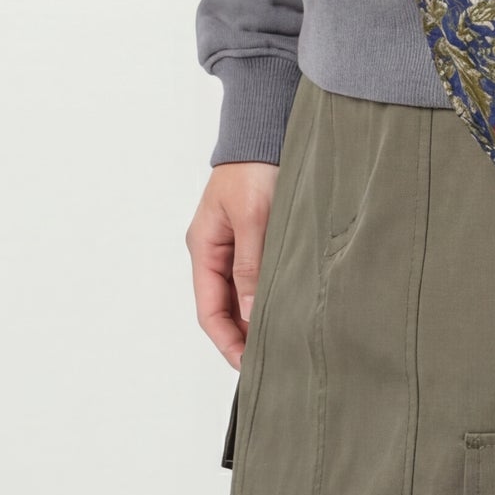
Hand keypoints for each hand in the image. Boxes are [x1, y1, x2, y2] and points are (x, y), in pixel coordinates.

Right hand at [187, 160, 278, 368]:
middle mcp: (216, 250)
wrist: (267, 128)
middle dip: (244, 336)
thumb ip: (251, 266)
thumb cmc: (254, 166)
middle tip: (273, 361)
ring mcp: (236, 243)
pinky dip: (270, 294)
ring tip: (284, 340)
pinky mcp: (258, 234)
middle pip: (226, 307)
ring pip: (244, 293)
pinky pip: (259, 275)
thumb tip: (252, 315)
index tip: (247, 366)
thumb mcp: (253, 217)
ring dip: (259, 316)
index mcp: (204, 247)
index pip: (209, 310)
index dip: (227, 341)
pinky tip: (290, 306)